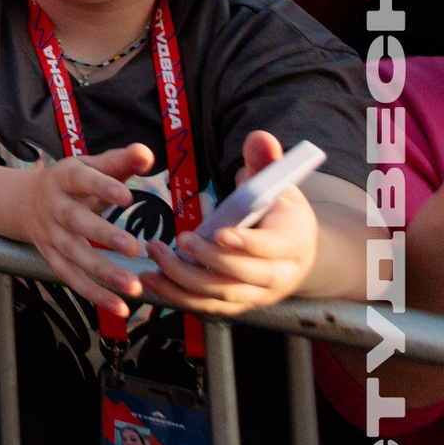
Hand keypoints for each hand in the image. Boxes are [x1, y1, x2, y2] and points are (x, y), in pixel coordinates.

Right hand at [15, 143, 157, 314]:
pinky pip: (71, 278)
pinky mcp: (52, 258)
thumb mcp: (89, 166)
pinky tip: (120, 307)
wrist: (21, 202)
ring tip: (133, 287)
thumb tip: (146, 153)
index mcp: (64, 178)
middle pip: (76, 221)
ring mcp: (51, 235)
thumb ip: (119, 160)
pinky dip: (94, 294)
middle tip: (133, 247)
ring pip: (74, 255)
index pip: (82, 179)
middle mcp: (55, 207)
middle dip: (103, 234)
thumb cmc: (70, 182)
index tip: (127, 197)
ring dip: (102, 272)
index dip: (102, 186)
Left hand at [144, 131, 320, 316]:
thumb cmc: (279, 210)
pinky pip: (205, 307)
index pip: (272, 248)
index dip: (247, 244)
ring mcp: (256, 295)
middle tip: (180, 240)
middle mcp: (278, 276)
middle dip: (210, 261)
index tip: (219, 233)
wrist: (293, 249)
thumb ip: (266, 161)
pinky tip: (150, 280)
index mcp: (293, 243)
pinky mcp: (235, 304)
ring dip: (184, 279)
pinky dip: (177, 297)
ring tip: (154, 255)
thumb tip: (261, 137)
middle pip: (244, 276)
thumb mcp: (278, 183)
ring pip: (221, 295)